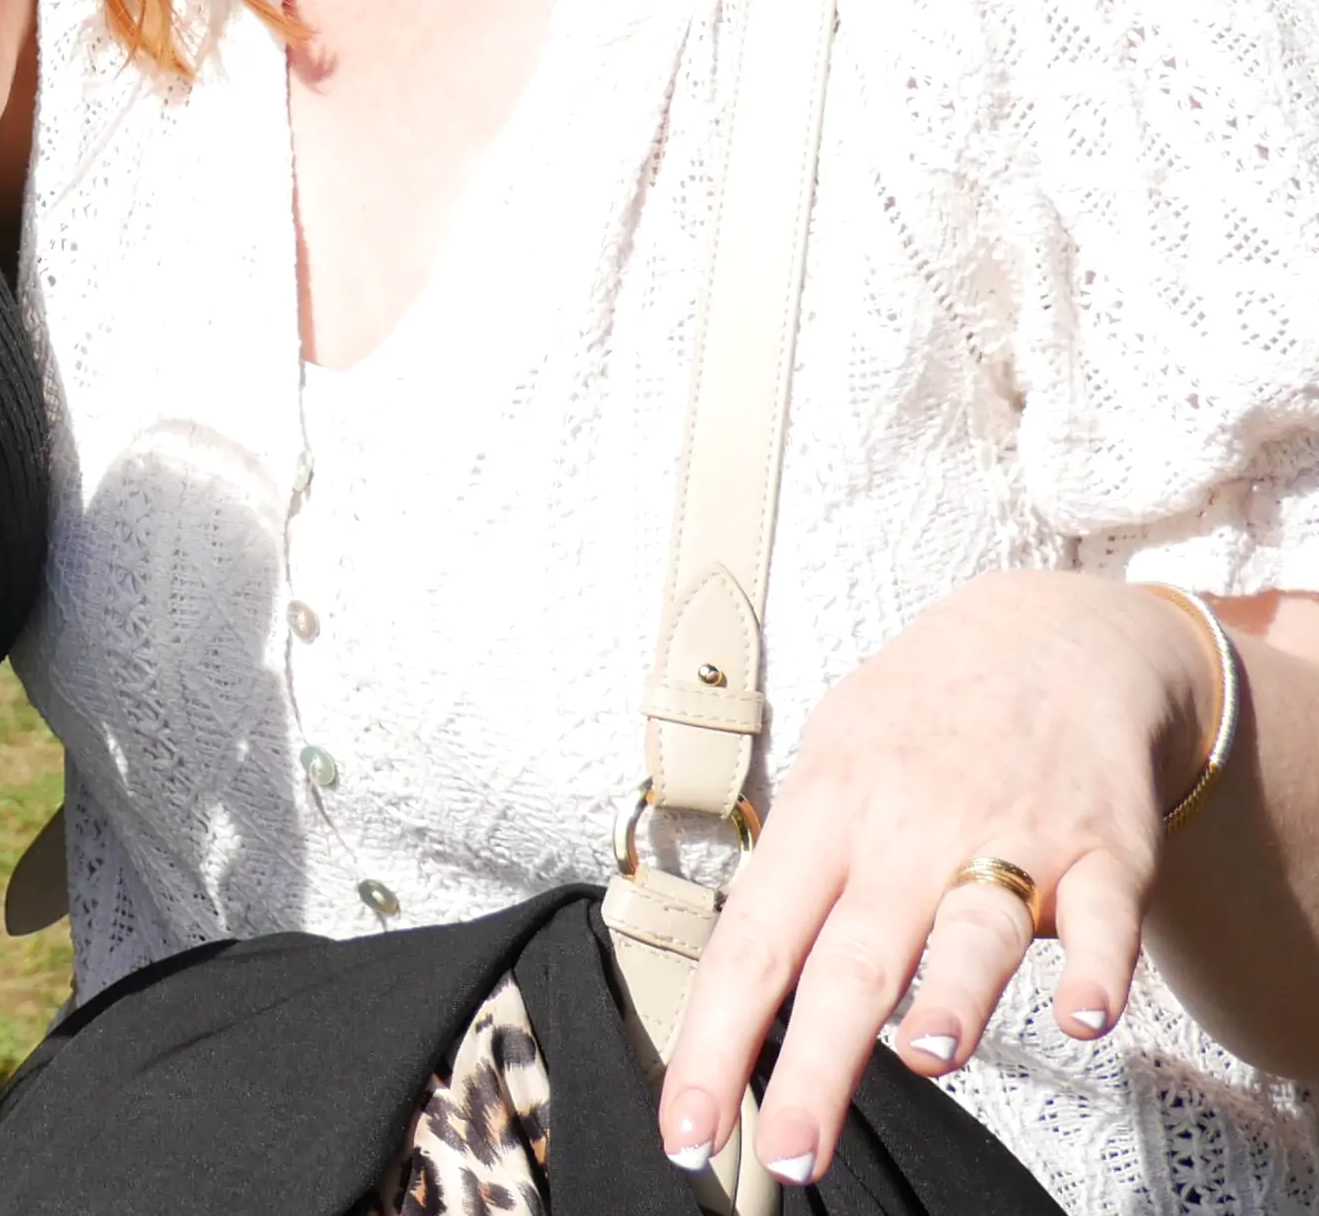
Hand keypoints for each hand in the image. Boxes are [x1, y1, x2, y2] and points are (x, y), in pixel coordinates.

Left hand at [655, 572, 1217, 1186]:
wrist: (1049, 637)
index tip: (684, 1128)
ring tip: (923, 1054)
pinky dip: (1098, 971)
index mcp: (825, 816)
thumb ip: (802, 878)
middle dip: (815, 1065)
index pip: (751, 942)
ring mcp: (1010, 838)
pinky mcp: (1106, 850)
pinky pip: (1104, 920)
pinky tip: (1084, 1017)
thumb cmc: (917, 722)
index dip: (712, 1037)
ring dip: (952, 994)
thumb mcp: (830, 766)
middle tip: (786, 1154)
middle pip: (851, 959)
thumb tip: (745, 993)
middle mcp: (908, 832)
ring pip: (973, 929)